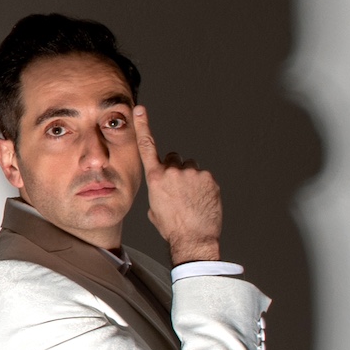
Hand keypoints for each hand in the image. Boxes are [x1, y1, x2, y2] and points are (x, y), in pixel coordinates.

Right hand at [133, 107, 223, 263]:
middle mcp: (173, 172)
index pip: (147, 147)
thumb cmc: (172, 227)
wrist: (194, 238)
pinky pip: (204, 177)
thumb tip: (165, 184)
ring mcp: (193, 174)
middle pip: (174, 158)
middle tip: (179, 189)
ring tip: (191, 199)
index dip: (144, 127)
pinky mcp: (209, 178)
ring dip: (191, 178)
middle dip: (176, 169)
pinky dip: (204, 186)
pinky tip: (201, 201)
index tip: (141, 110)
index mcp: (155, 178)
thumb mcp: (155, 208)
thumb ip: (158, 189)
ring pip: (191, 168)